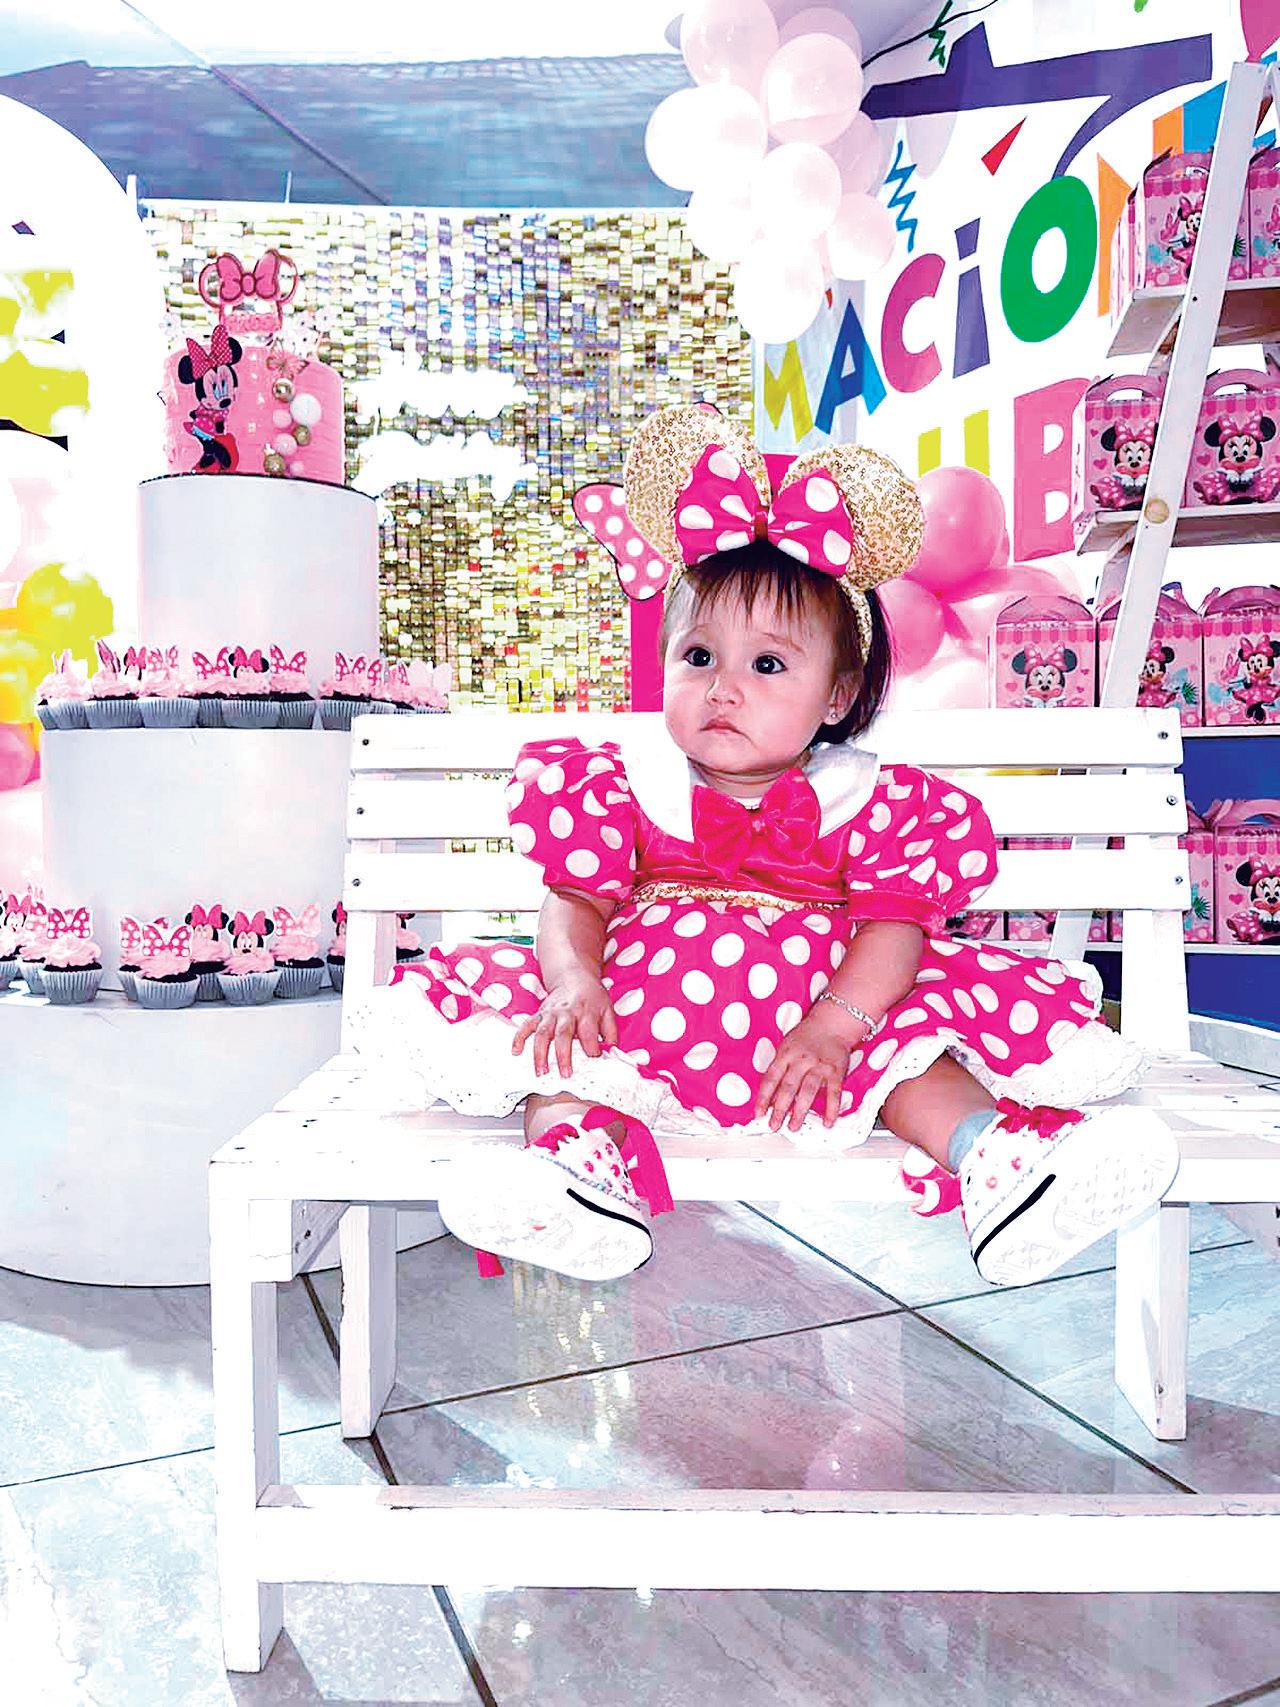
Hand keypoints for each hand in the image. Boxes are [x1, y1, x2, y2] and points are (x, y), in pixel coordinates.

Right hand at [511, 974, 617, 1076]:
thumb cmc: (591, 996)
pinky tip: (516, 1052)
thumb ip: (610, 1031)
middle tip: (565, 1074)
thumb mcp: (607, 1009)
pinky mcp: (539, 1014)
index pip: (588, 1033)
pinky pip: (526, 1026)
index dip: (592, 1049)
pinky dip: (519, 1038)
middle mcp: (566, 1013)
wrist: (573, 976)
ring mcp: (550, 1014)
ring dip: (540, 1053)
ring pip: (542, 1033)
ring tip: (541, 1071)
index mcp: (585, 1012)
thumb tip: (611, 1049)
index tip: (594, 1060)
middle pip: (563, 1034)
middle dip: (563, 1055)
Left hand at [754, 1005, 857, 1132]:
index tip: (758, 1114)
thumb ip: (779, 1069)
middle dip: (779, 1109)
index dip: (763, 1098)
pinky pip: (833, 1093)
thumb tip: (769, 1096)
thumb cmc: (807, 1036)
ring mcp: (819, 1066)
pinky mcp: (836, 1071)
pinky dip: (831, 1109)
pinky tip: (828, 1122)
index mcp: (786, 1055)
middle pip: (788, 1087)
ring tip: (793, 1127)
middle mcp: (801, 1061)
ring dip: (800, 1111)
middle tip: (774, 1126)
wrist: (832, 1022)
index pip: (771, 1079)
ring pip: (807, 1091)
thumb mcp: (787, 1047)